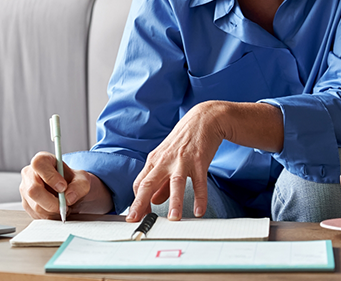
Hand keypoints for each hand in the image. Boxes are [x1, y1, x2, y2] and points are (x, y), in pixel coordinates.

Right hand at [20, 151, 113, 218]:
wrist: (71, 191)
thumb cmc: (73, 181)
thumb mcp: (82, 180)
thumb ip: (79, 186)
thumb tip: (68, 197)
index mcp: (42, 160)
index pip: (39, 164)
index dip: (50, 176)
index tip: (63, 186)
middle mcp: (29, 173)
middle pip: (33, 190)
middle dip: (52, 202)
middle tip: (65, 205)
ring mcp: (25, 190)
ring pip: (35, 206)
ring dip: (53, 211)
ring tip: (64, 207)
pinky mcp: (27, 204)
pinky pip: (36, 215)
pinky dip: (50, 216)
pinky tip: (57, 211)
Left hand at [126, 101, 226, 221]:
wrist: (203, 119)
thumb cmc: (183, 140)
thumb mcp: (167, 158)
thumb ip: (160, 181)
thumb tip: (153, 201)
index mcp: (155, 160)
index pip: (140, 183)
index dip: (137, 201)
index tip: (137, 217)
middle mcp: (165, 160)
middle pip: (149, 182)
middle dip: (141, 203)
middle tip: (137, 220)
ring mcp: (182, 160)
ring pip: (175, 183)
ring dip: (174, 202)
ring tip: (174, 219)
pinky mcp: (199, 160)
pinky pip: (199, 182)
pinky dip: (200, 197)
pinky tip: (199, 211)